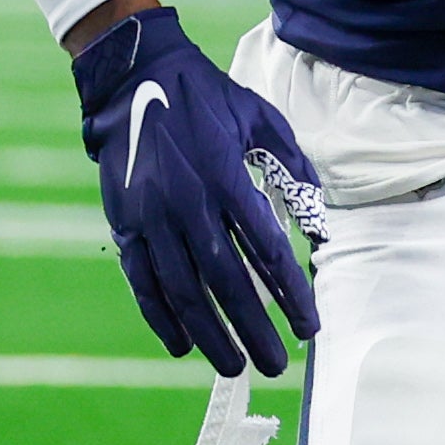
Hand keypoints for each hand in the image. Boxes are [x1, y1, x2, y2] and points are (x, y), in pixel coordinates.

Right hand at [70, 2, 322, 377]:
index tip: (309, 327)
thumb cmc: (207, 98)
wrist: (135, 77)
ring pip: (182, 290)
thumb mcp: (260, 118)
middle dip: (252, 328)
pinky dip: (161, 317)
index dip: (290, 293)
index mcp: (225, 176)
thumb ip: (293, 167)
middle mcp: (187, 202)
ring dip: (209, 334)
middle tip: (275, 363)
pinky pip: (143, 281)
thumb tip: (319, 221)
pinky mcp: (125, 223)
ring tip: (234, 366)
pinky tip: (182, 344)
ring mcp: (152, 216)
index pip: (266, 250)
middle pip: (225, 282)